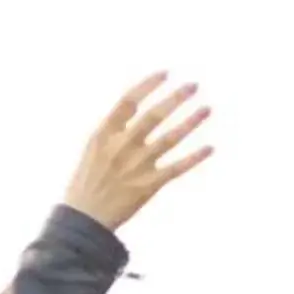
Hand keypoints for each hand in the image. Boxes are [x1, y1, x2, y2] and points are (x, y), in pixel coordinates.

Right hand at [62, 74, 213, 231]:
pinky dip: (194, 158)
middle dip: (176, 98)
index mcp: (105, 134)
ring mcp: (137, 165)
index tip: (166, 74)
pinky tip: (210, 147)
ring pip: (170, 138)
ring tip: (207, 109)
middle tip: (194, 86)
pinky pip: (176, 168)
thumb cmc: (85, 183)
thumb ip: (115, 130)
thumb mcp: (93, 149)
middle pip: (154, 115)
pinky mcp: (149, 185)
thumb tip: (136, 109)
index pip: (129, 101)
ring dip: (190, 122)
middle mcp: (122, 146)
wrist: (83, 219)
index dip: (148, 85)